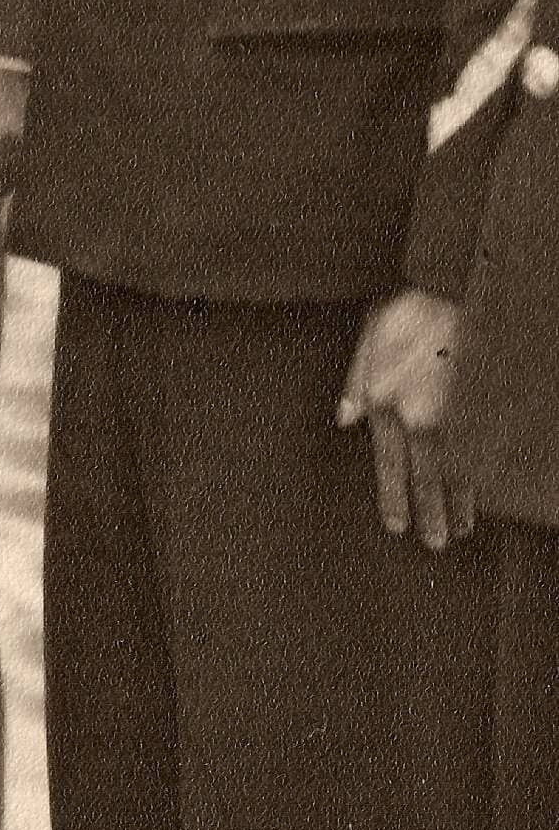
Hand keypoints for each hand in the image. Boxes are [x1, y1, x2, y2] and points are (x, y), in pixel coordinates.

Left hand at [337, 290, 473, 549]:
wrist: (456, 285)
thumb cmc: (410, 306)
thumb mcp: (368, 337)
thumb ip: (355, 381)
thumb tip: (344, 420)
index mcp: (385, 402)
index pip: (389, 464)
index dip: (393, 497)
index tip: (396, 526)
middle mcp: (418, 417)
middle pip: (424, 478)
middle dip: (429, 514)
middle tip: (435, 544)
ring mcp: (454, 415)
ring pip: (457, 472)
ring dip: (458, 504)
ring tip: (462, 531)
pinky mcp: (482, 407)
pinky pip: (482, 452)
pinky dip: (483, 476)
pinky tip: (487, 494)